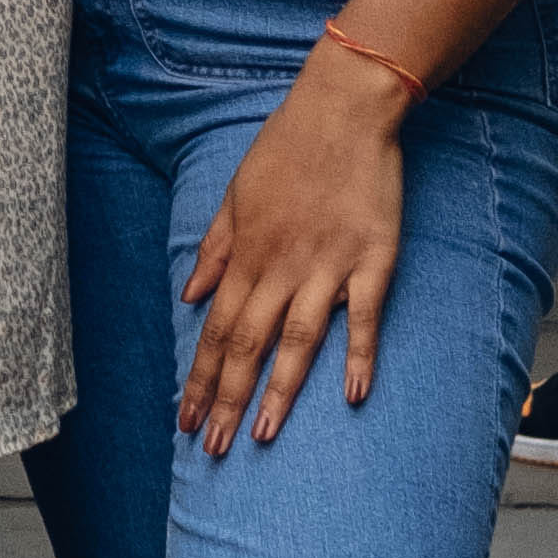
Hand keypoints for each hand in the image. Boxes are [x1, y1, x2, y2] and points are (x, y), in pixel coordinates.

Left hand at [175, 39, 413, 456]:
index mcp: (247, 252)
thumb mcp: (235, 192)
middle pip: (248, 345)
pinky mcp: (373, 258)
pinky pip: (364, 315)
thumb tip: (189, 298)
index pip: (216, 329)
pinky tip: (354, 394)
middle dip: (226, 400)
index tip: (184, 421)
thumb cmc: (287, 147)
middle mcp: (281, 266)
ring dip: (278, 391)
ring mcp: (328, 264)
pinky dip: (359, 354)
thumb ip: (214, 249)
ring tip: (260, 436)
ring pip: (297, 339)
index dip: (198, 378)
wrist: (345, 107)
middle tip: (212, 449)